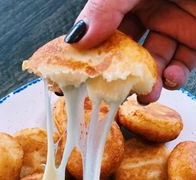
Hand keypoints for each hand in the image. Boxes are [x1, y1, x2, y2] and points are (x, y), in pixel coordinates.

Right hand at [65, 0, 195, 102]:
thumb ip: (105, 8)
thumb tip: (75, 39)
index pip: (104, 29)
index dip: (93, 52)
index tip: (85, 75)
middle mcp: (151, 10)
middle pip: (129, 51)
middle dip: (123, 75)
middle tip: (116, 93)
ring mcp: (176, 27)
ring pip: (154, 63)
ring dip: (149, 82)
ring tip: (145, 94)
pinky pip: (181, 66)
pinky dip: (175, 77)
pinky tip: (171, 77)